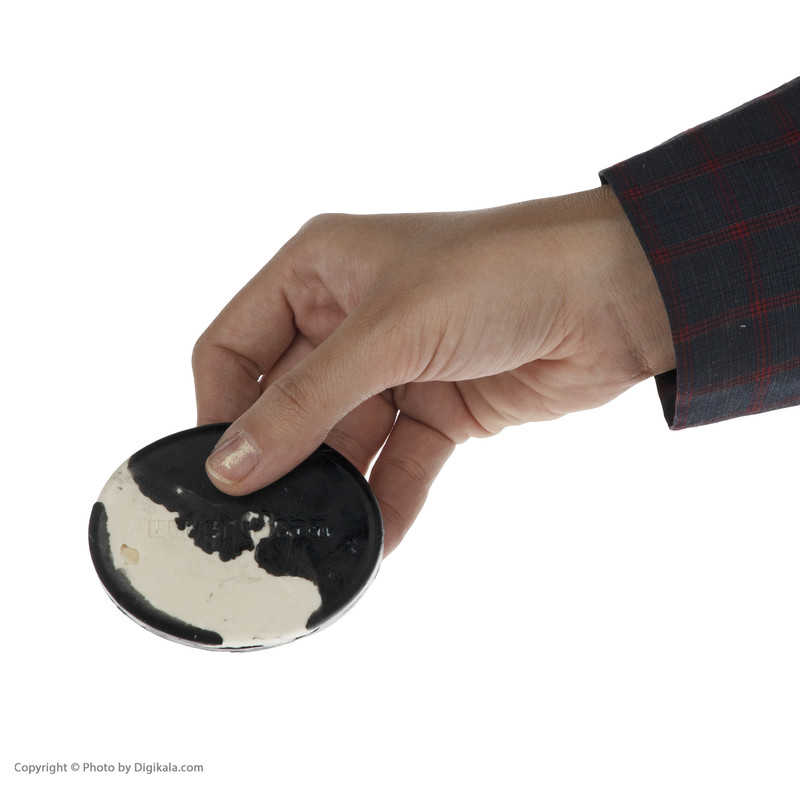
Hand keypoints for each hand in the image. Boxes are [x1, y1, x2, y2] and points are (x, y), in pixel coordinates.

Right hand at [192, 186, 674, 554]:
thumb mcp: (388, 332)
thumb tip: (231, 465)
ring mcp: (395, 367)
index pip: (234, 346)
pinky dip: (387, 500)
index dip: (216, 408)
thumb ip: (306, 402)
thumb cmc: (500, 272)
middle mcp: (349, 318)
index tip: (214, 472)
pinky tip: (378, 541)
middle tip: (261, 521)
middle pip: (286, 402)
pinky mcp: (440, 407)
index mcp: (319, 272)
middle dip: (278, 460)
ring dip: (334, 490)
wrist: (614, 294)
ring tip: (315, 540)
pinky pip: (398, 463)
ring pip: (342, 441)